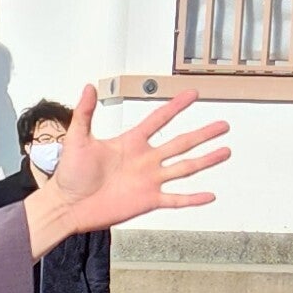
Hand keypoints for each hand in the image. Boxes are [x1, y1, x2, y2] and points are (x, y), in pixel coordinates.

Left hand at [27, 85, 229, 254]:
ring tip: (225, 151)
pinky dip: (192, 199)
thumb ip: (85, 113)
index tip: (193, 94)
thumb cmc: (69, 175)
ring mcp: (148, 181)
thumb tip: (89, 86)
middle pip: (181, 143)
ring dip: (206, 160)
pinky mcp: (147, 201)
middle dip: (203, 134)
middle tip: (223, 125)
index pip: (159, 120)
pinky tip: (210, 196)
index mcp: (131, 143)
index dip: (175, 107)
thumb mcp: (77, 139)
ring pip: (184, 168)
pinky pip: (175, 199)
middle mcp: (145, 160)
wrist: (67, 206)